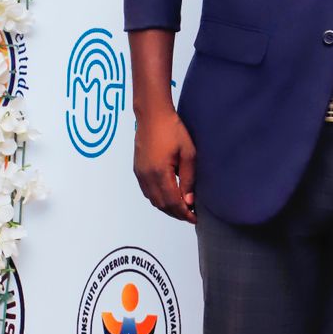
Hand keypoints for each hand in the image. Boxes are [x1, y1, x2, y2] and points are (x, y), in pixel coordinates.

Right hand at [133, 108, 196, 222]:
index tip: (195, 218)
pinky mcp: (138, 170)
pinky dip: (159, 199)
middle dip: (177, 213)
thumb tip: (189, 201)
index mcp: (160, 173)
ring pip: (153, 200)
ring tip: (182, 208)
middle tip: (191, 215)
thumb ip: (189, 179)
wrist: (152, 115)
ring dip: (168, 207)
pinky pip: (147, 192)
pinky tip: (169, 198)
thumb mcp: (188, 154)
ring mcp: (140, 173)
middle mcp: (147, 176)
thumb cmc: (172, 130)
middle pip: (162, 205)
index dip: (185, 213)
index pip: (173, 202)